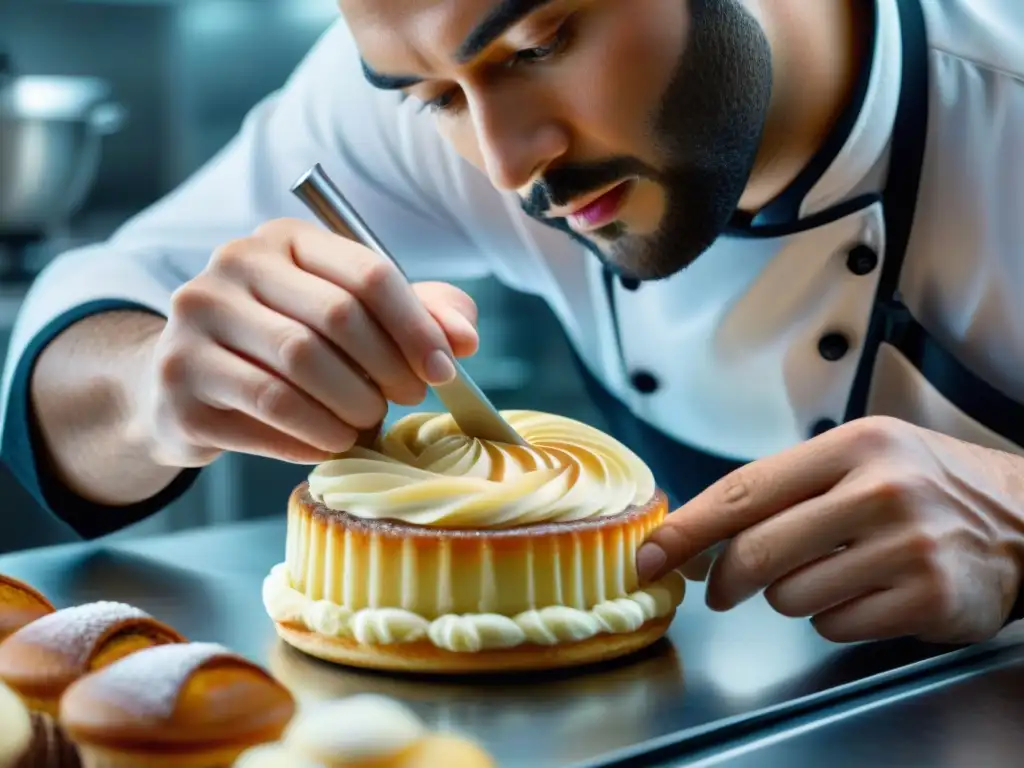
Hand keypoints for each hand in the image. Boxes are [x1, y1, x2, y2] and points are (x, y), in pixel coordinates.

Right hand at [131, 218, 478, 466]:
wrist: (186, 382)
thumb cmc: (285, 343)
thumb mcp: (350, 316)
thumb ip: (415, 315)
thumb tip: (464, 340)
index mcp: (283, 239)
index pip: (368, 273)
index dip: (417, 327)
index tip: (445, 370)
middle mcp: (232, 266)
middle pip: (337, 319)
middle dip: (387, 369)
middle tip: (407, 400)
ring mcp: (194, 321)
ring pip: (300, 368)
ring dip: (351, 408)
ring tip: (366, 424)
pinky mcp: (178, 380)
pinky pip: (267, 413)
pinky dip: (312, 436)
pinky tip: (329, 442)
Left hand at [636, 416, 1023, 643]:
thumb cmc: (923, 484)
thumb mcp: (858, 458)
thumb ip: (782, 490)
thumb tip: (697, 535)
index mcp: (851, 446)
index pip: (743, 490)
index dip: (687, 528)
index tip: (652, 555)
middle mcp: (879, 490)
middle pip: (757, 552)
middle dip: (725, 580)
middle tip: (721, 588)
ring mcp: (907, 547)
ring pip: (791, 595)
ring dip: (792, 595)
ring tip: (833, 572)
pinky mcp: (928, 599)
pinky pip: (835, 626)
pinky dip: (835, 619)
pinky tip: (866, 594)